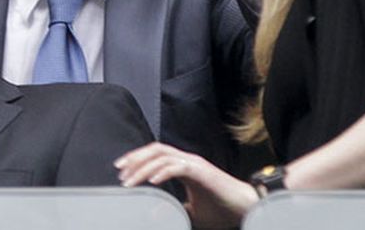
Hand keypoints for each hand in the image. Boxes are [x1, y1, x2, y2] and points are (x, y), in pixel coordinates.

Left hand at [115, 142, 257, 228]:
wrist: (244, 209)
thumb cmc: (221, 211)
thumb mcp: (190, 212)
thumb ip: (173, 209)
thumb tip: (154, 214)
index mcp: (184, 167)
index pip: (156, 155)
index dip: (138, 160)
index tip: (122, 172)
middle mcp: (187, 161)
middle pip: (156, 150)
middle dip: (135, 158)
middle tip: (120, 171)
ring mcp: (194, 163)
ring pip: (163, 156)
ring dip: (143, 166)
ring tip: (130, 180)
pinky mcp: (201, 171)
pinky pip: (178, 166)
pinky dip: (162, 172)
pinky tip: (152, 182)